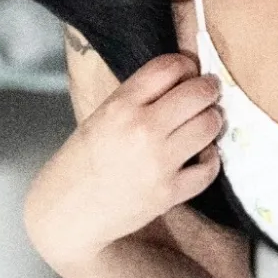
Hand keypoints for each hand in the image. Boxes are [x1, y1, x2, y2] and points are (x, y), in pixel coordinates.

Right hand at [24, 53, 222, 271]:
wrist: (66, 213)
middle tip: (208, 93)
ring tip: (204, 123)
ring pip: (209, 125)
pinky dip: (210, 159)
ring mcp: (158, 162)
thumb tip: (184, 78)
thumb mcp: (101, 116)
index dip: (186, 65)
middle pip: (198, 93)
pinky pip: (209, 167)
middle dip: (208, 89)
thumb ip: (138, 97)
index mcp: (120, 105)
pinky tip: (201, 156)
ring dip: (212, 120)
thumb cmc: (81, 162)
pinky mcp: (169, 192)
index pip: (169, 67)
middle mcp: (141, 129)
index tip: (190, 72)